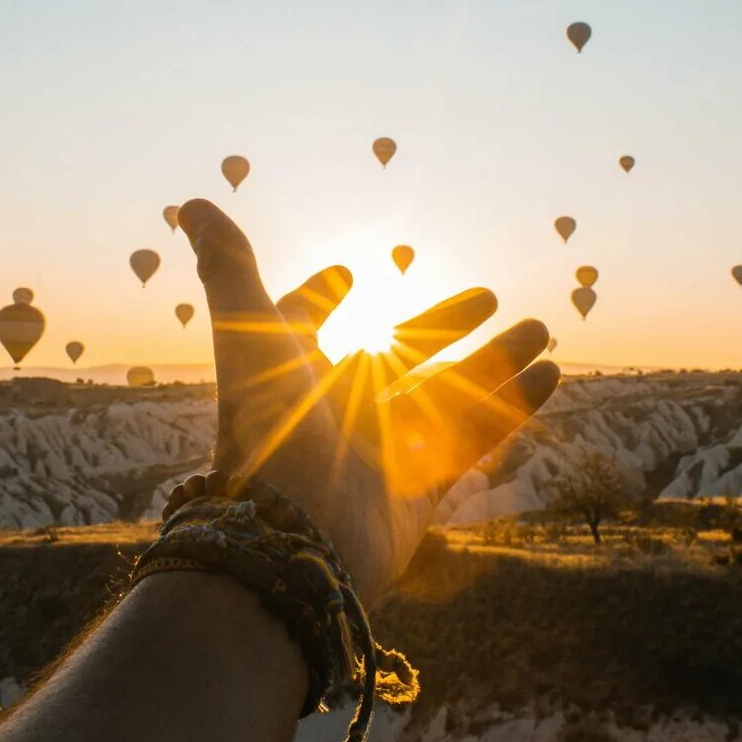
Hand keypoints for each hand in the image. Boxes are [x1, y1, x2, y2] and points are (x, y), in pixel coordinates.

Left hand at [179, 198, 559, 602]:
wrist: (293, 539)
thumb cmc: (269, 428)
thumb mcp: (250, 335)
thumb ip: (229, 269)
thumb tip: (192, 202)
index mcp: (293, 376)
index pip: (302, 328)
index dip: (317, 300)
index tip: (344, 275)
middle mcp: (335, 413)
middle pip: (396, 359)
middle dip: (442, 327)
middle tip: (488, 296)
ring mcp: (380, 454)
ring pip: (445, 397)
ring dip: (494, 363)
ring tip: (539, 328)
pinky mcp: (417, 493)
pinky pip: (470, 442)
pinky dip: (510, 408)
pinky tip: (549, 373)